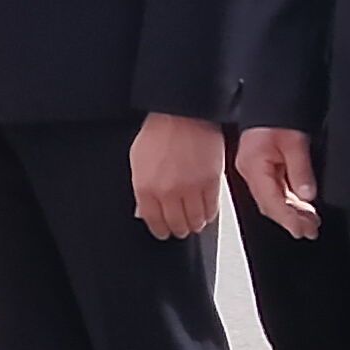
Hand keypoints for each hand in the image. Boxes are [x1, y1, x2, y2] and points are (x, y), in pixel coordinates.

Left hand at [133, 112, 227, 238]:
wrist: (183, 116)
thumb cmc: (159, 133)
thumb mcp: (137, 162)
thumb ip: (141, 189)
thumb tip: (143, 210)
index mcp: (145, 187)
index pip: (153, 221)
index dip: (159, 230)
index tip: (163, 232)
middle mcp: (168, 191)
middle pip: (176, 224)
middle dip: (178, 230)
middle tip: (179, 229)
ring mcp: (191, 188)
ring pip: (196, 220)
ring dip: (195, 225)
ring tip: (193, 223)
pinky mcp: (211, 183)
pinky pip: (212, 209)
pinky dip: (209, 215)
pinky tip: (206, 214)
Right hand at [241, 126, 322, 238]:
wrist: (268, 102)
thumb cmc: (276, 117)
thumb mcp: (295, 143)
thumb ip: (300, 171)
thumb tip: (306, 195)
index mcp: (253, 167)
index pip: (271, 201)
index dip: (288, 218)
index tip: (303, 230)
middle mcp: (248, 171)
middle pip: (268, 204)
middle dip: (290, 220)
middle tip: (309, 231)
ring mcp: (252, 170)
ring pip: (270, 199)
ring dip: (290, 212)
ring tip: (309, 222)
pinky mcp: (258, 167)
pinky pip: (272, 190)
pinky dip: (287, 201)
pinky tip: (299, 206)